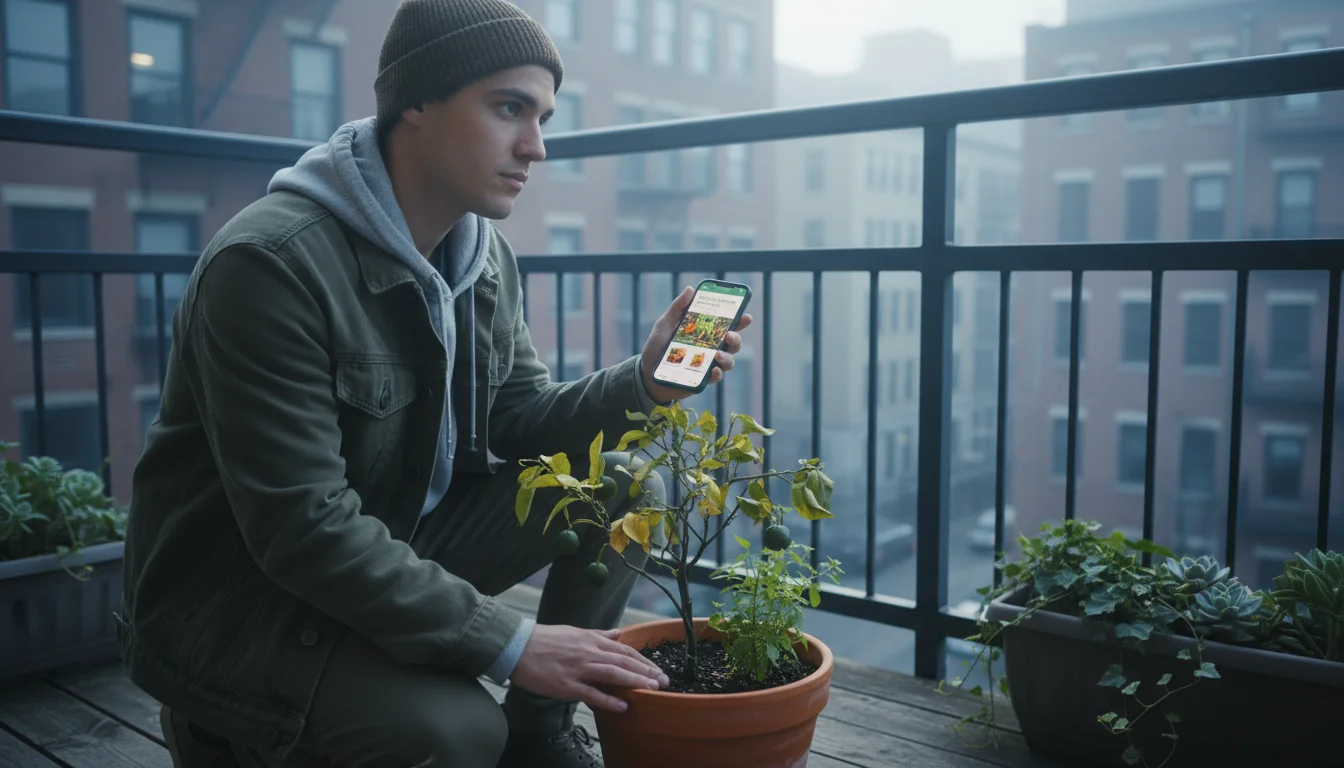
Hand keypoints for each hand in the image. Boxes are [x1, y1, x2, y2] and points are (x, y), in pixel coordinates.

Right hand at [508, 624, 668, 711]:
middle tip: (664, 681)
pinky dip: (609, 700)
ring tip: (653, 690)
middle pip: (624, 661)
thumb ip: (598, 634)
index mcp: (591, 639)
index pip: (624, 650)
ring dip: (635, 682)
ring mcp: (578, 668)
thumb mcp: (574, 631)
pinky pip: (591, 693)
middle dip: (646, 671)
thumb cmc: (544, 639)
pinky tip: (624, 706)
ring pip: (613, 674)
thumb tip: (618, 633)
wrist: (517, 645)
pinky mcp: (567, 684)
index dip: (643, 660)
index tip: (658, 668)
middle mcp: (588, 652)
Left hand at [640, 286, 753, 402]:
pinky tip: (713, 370)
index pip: (726, 325)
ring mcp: (708, 364)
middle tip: (730, 335)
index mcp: (705, 332)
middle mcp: (711, 348)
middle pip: (733, 343)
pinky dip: (717, 374)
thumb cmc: (657, 346)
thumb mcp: (665, 324)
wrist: (646, 372)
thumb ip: (677, 308)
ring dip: (728, 357)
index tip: (746, 316)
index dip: (739, 320)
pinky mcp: (702, 379)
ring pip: (729, 361)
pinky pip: (716, 377)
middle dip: (737, 338)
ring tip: (717, 355)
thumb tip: (690, 289)